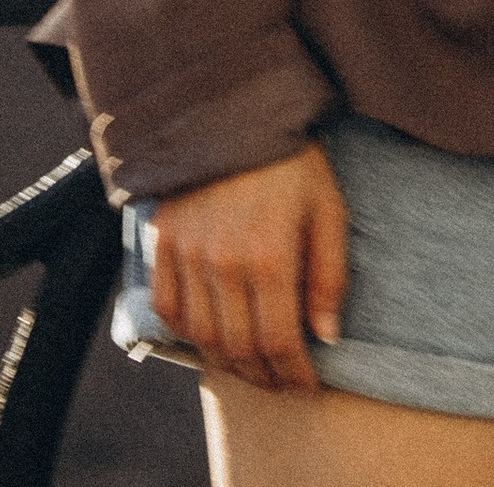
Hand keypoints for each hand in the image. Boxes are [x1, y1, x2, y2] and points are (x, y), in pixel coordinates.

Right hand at [149, 144, 347, 393]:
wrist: (238, 110)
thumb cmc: (293, 161)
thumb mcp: (329, 209)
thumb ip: (330, 275)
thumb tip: (327, 336)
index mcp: (269, 255)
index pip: (279, 341)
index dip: (294, 373)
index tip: (307, 384)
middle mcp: (222, 262)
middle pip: (239, 348)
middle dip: (265, 375)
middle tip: (282, 380)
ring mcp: (187, 254)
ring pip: (203, 337)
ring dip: (228, 363)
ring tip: (252, 365)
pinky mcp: (163, 242)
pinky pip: (168, 308)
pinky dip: (188, 333)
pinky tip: (211, 336)